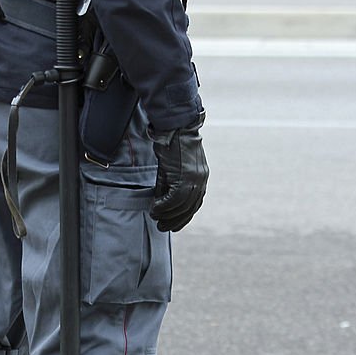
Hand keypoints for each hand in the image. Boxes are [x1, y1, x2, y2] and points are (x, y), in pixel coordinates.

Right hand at [149, 112, 208, 231]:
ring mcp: (194, 179)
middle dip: (175, 220)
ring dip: (167, 215)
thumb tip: (160, 201)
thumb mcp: (173, 167)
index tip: (174, 224)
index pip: (195, 204)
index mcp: (201, 178)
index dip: (184, 217)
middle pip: (189, 208)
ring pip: (181, 205)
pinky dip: (163, 206)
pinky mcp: (184, 176)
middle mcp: (200, 180)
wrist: (176, 127)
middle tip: (163, 227)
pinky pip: (174, 198)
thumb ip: (170, 184)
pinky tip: (154, 208)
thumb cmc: (173, 144)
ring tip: (156, 219)